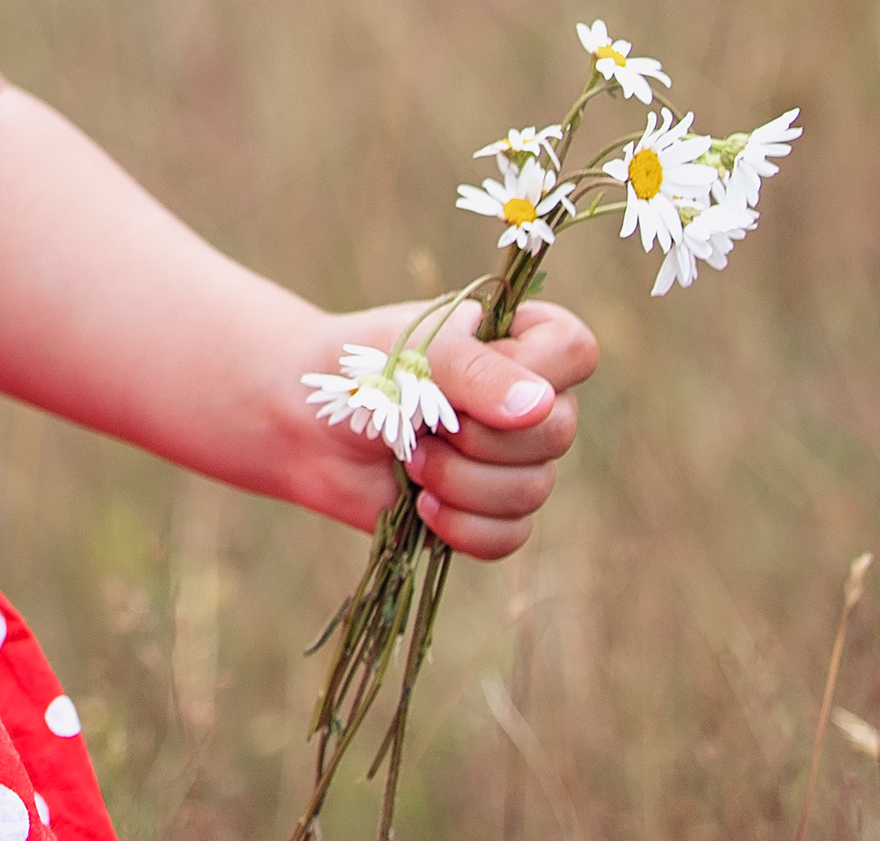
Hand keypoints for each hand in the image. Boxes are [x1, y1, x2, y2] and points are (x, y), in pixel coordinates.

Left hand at [292, 295, 597, 559]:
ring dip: (459, 481)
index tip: (473, 377)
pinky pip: (510, 536)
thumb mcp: (410, 353)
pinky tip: (422, 506)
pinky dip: (463, 527)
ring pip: (533, 491)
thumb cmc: (356, 368)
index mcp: (518, 342)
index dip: (540, 372)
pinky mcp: (487, 509)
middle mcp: (527, 401)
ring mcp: (511, 459)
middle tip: (421, 423)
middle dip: (479, 437)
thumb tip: (540, 407)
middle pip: (558, 433)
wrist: (302, 422)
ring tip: (408, 460)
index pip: (576, 352)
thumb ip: (475, 372)